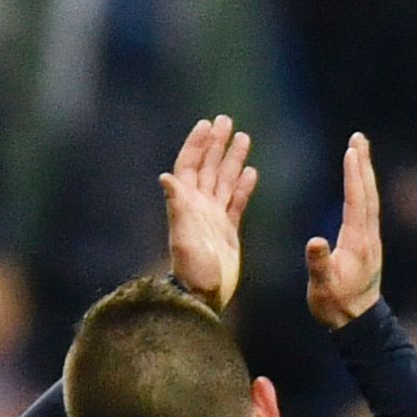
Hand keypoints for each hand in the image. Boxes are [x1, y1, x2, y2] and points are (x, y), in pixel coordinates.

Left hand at [159, 114, 257, 309]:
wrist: (203, 296)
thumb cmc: (192, 270)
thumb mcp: (182, 238)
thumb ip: (176, 207)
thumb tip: (166, 177)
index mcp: (187, 204)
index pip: (190, 165)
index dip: (197, 144)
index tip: (207, 124)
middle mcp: (199, 206)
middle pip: (208, 167)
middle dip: (217, 143)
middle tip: (226, 120)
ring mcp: (213, 217)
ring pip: (224, 180)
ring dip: (232, 159)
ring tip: (244, 137)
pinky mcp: (228, 230)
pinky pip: (236, 202)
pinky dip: (243, 186)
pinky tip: (251, 172)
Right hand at [307, 131, 387, 326]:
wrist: (358, 321)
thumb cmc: (336, 304)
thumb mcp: (322, 286)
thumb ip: (318, 263)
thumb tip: (315, 240)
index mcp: (357, 241)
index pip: (356, 200)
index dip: (353, 174)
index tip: (351, 150)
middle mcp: (368, 235)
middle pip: (367, 192)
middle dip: (362, 163)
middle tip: (359, 137)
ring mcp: (371, 238)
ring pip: (370, 197)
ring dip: (364, 172)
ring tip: (358, 150)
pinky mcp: (368, 243)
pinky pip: (367, 207)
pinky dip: (363, 188)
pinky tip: (359, 182)